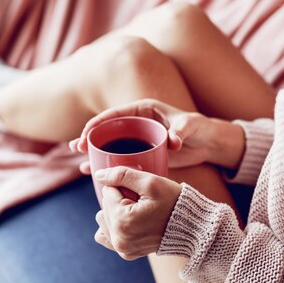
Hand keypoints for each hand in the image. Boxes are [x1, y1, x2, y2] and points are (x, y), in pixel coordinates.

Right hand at [69, 99, 214, 168]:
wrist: (207, 142)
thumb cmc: (199, 128)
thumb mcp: (190, 126)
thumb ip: (180, 131)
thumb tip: (173, 141)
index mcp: (142, 110)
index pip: (114, 115)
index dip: (97, 123)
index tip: (86, 134)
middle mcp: (136, 123)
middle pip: (107, 129)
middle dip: (89, 137)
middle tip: (76, 148)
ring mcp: (137, 139)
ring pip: (110, 145)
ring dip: (94, 152)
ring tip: (80, 163)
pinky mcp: (141, 153)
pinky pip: (120, 158)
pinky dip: (108, 164)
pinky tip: (95, 173)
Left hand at [94, 166, 181, 259]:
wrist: (191, 227)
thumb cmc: (173, 202)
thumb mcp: (150, 182)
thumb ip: (121, 174)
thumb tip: (98, 175)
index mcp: (122, 221)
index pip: (107, 191)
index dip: (125, 187)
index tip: (141, 194)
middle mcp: (119, 239)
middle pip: (104, 206)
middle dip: (121, 200)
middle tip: (143, 204)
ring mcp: (122, 248)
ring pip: (103, 218)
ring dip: (117, 212)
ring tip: (139, 213)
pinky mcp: (126, 253)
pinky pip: (106, 235)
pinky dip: (115, 226)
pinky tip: (129, 222)